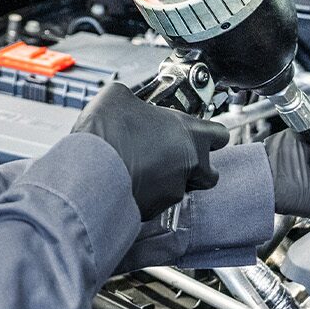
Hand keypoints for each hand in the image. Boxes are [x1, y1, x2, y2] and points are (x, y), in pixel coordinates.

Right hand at [72, 81, 231, 219]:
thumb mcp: (119, 97)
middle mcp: (188, 165)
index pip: (220, 135)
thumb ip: (135, 100)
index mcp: (189, 133)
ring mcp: (172, 191)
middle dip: (197, 168)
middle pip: (210, 173)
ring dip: (167, 180)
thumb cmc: (108, 133)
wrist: (89, 171)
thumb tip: (127, 101)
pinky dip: (146, 195)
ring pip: (180, 189)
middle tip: (175, 158)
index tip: (200, 133)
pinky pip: (156, 203)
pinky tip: (127, 181)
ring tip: (142, 168)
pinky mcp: (153, 211)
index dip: (211, 135)